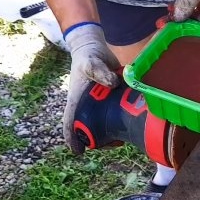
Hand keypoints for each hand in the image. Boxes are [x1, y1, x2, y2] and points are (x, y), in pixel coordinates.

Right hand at [63, 23, 119, 154]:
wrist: (94, 49)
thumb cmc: (88, 57)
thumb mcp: (91, 62)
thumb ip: (99, 71)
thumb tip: (112, 84)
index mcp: (76, 100)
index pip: (69, 121)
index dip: (71, 137)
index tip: (77, 151)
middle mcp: (85, 106)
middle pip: (87, 129)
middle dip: (97, 141)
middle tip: (110, 145)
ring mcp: (97, 105)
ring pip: (101, 125)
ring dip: (110, 135)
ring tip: (121, 140)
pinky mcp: (108, 101)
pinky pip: (112, 115)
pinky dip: (120, 123)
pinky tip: (130, 126)